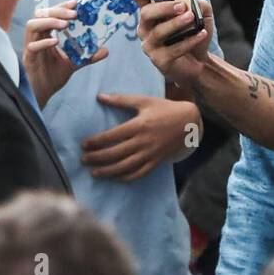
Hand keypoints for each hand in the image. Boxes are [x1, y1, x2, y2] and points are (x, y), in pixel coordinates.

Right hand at [23, 0, 107, 106]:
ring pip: (32, 26)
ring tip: (65, 25)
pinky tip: (56, 42)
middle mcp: (37, 37)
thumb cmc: (53, 75)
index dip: (62, 6)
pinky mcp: (28, 59)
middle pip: (40, 14)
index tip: (76, 3)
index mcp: (46, 34)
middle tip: (74, 13)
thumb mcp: (74, 63)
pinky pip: (32, 46)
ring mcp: (31, 47)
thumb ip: (88, 56)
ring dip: (49, 22)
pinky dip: (43, 42)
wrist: (42, 93)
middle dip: (57, 11)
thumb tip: (105, 50)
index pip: (51, 13)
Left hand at [82, 93, 200, 180]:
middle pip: (115, 153)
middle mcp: (143, 142)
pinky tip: (115, 177)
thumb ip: (121, 100)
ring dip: (108, 171)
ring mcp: (151, 154)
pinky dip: (126, 177)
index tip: (83, 144)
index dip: (96, 141)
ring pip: (125, 166)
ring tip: (94, 172)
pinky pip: (139, 173)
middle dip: (97, 158)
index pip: (112, 136)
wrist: (190, 123)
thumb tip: (99, 97)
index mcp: (139, 125)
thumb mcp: (144, 101)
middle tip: (83, 159)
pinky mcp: (157, 162)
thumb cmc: (165, 109)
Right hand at [129, 0, 215, 89]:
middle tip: (182, 6)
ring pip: (158, 32)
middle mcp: (146, 27)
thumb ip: (197, 2)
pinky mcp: (159, 60)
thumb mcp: (201, 13)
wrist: (199, 61)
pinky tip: (201, 34)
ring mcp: (150, 44)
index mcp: (152, 11)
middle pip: (146, 13)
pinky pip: (172, 49)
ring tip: (192, 18)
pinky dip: (189, 40)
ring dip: (176, 23)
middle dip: (164, 8)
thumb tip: (192, 0)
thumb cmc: (194, 33)